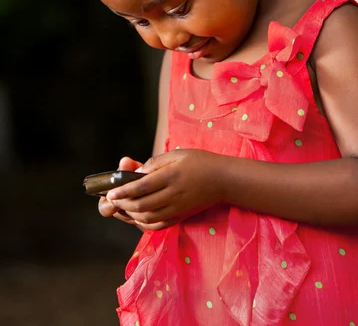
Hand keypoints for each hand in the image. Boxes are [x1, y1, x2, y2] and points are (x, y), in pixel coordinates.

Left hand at [106, 149, 225, 230]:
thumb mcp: (177, 154)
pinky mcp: (181, 217)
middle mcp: (173, 194)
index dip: (124, 191)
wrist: (223, 179)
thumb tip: (135, 174)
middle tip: (113, 200)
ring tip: (123, 207)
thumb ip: (154, 163)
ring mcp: (177, 208)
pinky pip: (159, 225)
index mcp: (171, 175)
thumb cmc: (199, 162)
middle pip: (142, 205)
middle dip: (123, 204)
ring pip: (148, 218)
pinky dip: (144, 224)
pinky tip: (137, 217)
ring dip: (131, 215)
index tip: (110, 192)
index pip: (142, 186)